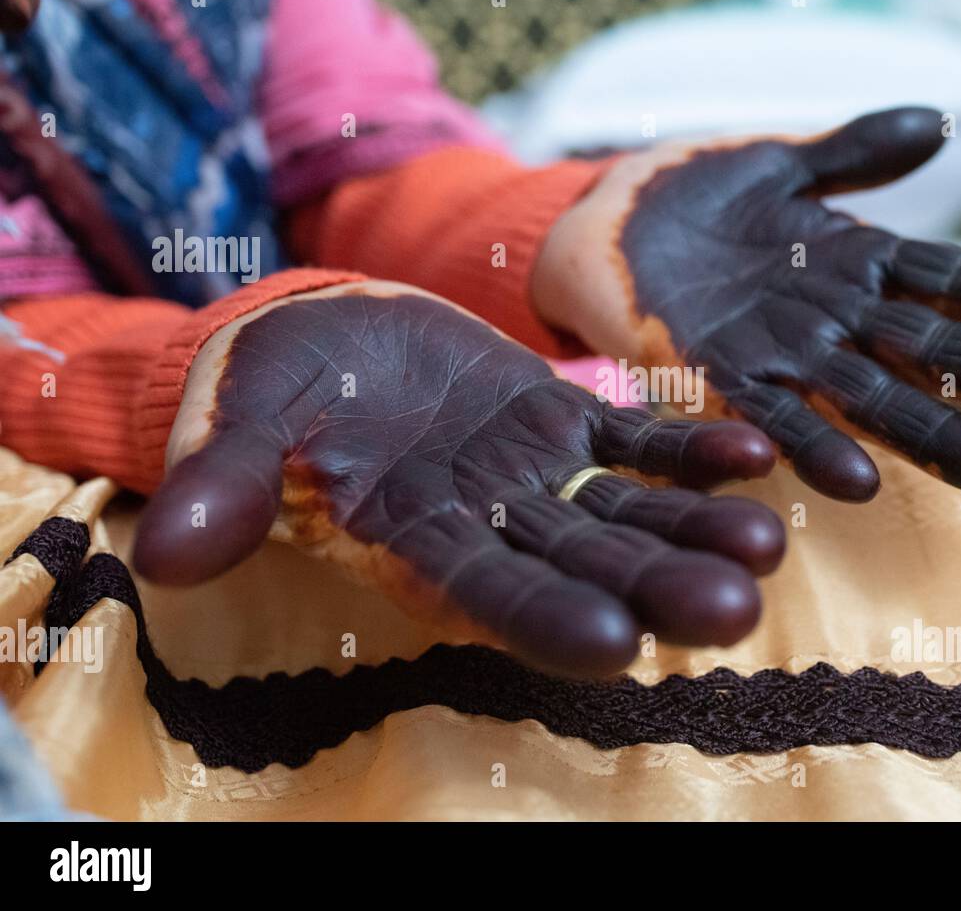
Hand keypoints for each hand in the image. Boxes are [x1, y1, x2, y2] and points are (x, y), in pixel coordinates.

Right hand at [131, 282, 783, 676]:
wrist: (324, 337)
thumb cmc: (273, 390)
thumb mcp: (240, 428)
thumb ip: (224, 487)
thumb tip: (171, 554)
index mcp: (413, 541)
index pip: (484, 593)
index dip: (544, 618)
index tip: (614, 646)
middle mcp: (492, 524)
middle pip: (584, 565)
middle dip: (656, 588)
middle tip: (733, 610)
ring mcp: (538, 475)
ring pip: (629, 511)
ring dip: (698, 528)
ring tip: (767, 544)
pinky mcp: (567, 422)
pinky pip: (638, 437)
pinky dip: (691, 444)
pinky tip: (757, 451)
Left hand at [535, 108, 960, 500]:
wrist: (604, 227)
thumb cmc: (700, 195)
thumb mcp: (781, 163)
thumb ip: (854, 153)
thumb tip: (938, 125)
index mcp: (856, 263)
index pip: (946, 279)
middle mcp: (831, 318)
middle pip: (925, 350)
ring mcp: (779, 354)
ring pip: (867, 398)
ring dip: (929, 434)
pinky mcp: (715, 379)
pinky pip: (770, 417)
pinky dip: (812, 447)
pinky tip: (859, 482)